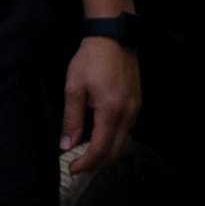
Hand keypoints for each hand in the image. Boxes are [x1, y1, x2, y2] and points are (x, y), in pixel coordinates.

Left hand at [62, 36, 140, 175]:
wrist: (113, 37)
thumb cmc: (91, 59)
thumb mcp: (74, 88)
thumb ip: (72, 119)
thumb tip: (67, 145)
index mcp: (111, 111)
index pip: (101, 149)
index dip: (86, 163)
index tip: (72, 168)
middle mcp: (128, 113)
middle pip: (116, 151)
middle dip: (97, 163)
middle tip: (78, 166)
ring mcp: (135, 108)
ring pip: (124, 142)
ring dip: (106, 153)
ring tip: (87, 155)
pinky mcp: (137, 102)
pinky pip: (128, 130)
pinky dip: (114, 140)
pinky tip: (100, 137)